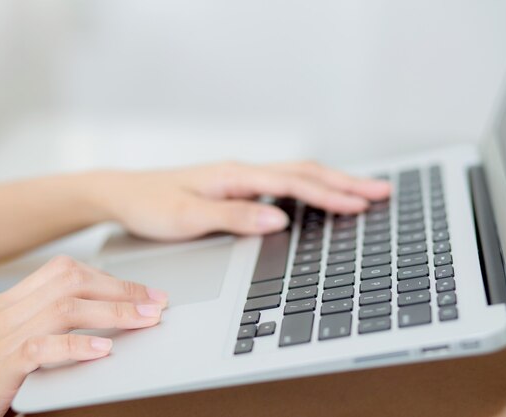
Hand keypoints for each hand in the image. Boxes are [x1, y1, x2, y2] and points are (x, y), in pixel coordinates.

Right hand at [0, 256, 167, 416]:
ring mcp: (0, 336)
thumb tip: (98, 327)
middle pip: (71, 281)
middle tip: (156, 301)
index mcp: (9, 304)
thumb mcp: (7, 345)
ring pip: (65, 307)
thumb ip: (44, 330)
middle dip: (120, 288)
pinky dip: (77, 345)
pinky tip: (104, 349)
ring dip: (114, 311)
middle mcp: (5, 312)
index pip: (64, 272)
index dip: (108, 277)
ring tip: (146, 319)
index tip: (141, 289)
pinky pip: (42, 346)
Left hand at [87, 161, 390, 239]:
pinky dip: (310, 188)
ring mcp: (240, 178)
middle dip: (345, 183)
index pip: (293, 183)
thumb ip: (233, 217)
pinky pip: (283, 184)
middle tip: (382, 191)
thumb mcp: (187, 216)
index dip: (330, 195)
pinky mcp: (235, 187)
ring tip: (363, 191)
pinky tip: (319, 196)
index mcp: (234, 175)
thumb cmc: (150, 205)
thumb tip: (279, 219)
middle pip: (304, 172)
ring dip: (332, 183)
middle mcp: (242, 172)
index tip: (361, 205)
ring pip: (296, 175)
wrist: (123, 194)